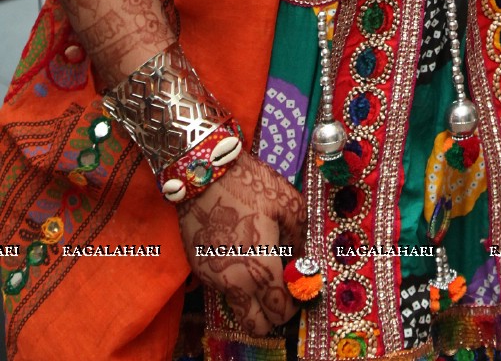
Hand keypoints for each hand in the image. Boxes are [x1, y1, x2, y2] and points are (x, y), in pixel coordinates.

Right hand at [177, 151, 306, 335]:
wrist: (204, 174)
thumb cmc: (251, 186)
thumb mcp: (290, 204)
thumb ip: (299, 238)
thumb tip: (299, 258)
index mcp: (262, 268)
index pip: (281, 312)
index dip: (294, 305)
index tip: (299, 288)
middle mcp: (237, 283)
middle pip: (257, 326)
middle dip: (272, 315)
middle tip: (281, 290)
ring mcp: (215, 279)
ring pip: (239, 309)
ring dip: (253, 300)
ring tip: (263, 269)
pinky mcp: (201, 270)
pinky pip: (224, 290)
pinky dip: (237, 284)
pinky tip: (243, 256)